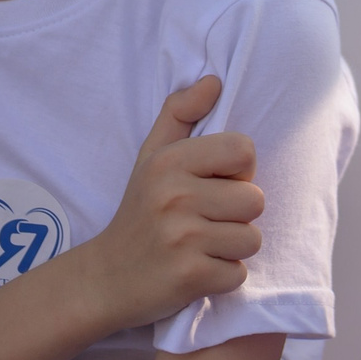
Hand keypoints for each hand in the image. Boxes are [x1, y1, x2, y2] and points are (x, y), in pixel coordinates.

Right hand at [73, 78, 264, 331]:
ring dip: (232, 248)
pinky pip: (239, 273)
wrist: (105, 278)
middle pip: (255, 200)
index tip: (214, 185)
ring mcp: (181, 238)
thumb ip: (180, 113)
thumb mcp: (152, 157)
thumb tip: (214, 81)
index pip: (244, 151)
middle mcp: (174, 196)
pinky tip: (196, 270)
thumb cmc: (140, 211)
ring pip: (252, 238)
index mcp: (169, 162)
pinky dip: (223, 277)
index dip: (239, 172)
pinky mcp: (189, 277)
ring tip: (201, 246)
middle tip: (204, 222)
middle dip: (237, 215)